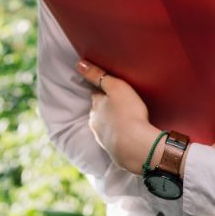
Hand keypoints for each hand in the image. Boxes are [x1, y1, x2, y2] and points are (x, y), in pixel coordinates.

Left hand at [77, 59, 161, 174]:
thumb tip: (79, 64)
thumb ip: (97, 75)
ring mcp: (103, 138)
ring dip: (111, 123)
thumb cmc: (128, 113)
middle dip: (105, 108)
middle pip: (98, 112)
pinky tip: (126, 136)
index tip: (107, 89)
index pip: (96, 95)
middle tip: (118, 105)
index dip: (102, 91)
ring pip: (104, 127)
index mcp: (96, 106)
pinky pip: (114, 141)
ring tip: (123, 121)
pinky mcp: (113, 151)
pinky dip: (118, 137)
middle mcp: (95, 122)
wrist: (136, 146)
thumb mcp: (115, 87)